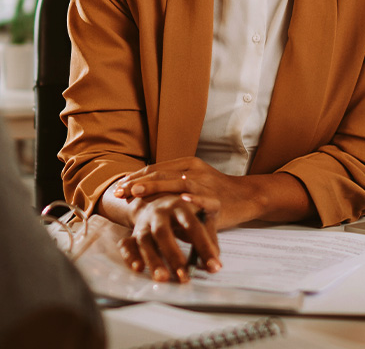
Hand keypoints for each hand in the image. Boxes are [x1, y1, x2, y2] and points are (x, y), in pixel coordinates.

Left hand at [114, 157, 262, 227]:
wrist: (247, 196)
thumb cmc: (215, 191)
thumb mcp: (192, 181)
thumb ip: (171, 183)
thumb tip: (141, 189)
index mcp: (187, 164)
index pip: (155, 170)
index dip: (135, 178)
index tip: (118, 187)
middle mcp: (194, 171)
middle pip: (161, 174)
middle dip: (137, 183)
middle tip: (119, 192)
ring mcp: (206, 184)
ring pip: (177, 183)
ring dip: (155, 187)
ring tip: (137, 192)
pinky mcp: (217, 200)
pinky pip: (203, 198)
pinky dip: (191, 198)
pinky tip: (179, 200)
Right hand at [118, 192, 220, 282]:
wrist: (158, 196)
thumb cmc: (185, 212)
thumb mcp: (201, 217)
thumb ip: (210, 238)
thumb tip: (214, 264)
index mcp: (180, 206)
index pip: (193, 227)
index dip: (204, 246)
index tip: (214, 266)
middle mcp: (159, 213)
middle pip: (163, 233)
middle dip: (173, 255)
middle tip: (184, 277)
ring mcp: (145, 222)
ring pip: (145, 240)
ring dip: (153, 260)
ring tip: (163, 278)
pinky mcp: (134, 232)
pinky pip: (127, 244)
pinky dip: (130, 257)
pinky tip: (138, 269)